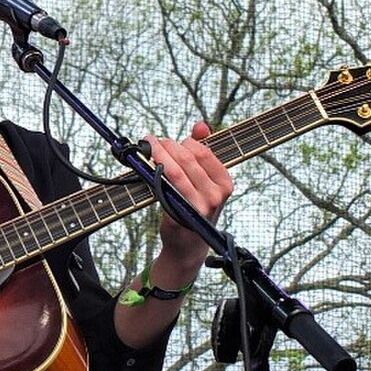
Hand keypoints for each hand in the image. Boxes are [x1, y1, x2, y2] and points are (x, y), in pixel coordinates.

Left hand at [144, 121, 232, 272]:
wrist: (188, 244)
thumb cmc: (195, 207)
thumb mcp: (205, 180)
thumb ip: (203, 151)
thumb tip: (201, 125)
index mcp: (225, 183)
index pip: (203, 152)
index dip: (183, 142)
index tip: (169, 142)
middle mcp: (215, 195)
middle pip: (187, 158)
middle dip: (166, 146)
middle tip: (151, 141)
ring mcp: (198, 207)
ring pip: (174, 170)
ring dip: (156, 154)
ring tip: (146, 147)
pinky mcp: (179, 215)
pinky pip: (163, 187)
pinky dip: (152, 173)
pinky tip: (144, 166)